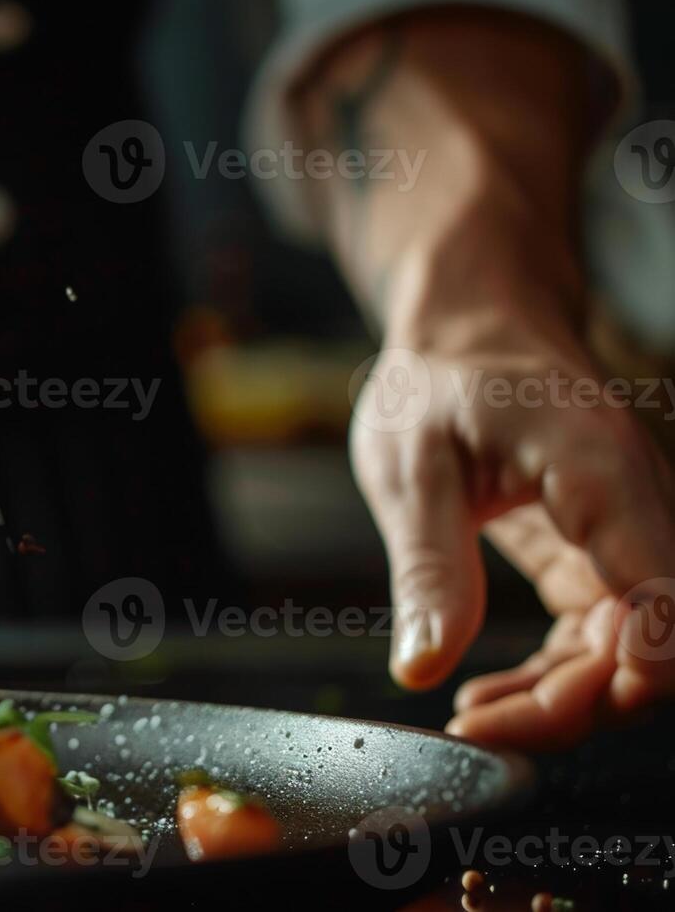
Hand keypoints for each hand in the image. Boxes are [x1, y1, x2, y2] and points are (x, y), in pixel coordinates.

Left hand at [351, 290, 674, 749]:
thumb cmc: (439, 384)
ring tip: (471, 718)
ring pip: (628, 652)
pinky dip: (552, 678)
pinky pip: (598, 638)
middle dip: (574, 703)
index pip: (662, 591)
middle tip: (474, 724)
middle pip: (649, 641)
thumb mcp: (408, 471)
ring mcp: (627, 536)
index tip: (550, 711)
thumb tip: (423, 665)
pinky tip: (487, 697)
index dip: (634, 669)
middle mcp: (637, 507)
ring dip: (561, 701)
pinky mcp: (602, 558)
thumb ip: (427, 569)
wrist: (467, 333)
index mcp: (598, 470)